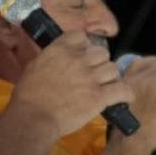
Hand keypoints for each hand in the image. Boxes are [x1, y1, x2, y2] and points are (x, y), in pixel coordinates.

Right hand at [11, 31, 132, 137]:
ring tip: (106, 87)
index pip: (82, 37)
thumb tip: (63, 59)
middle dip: (100, 64)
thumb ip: (54, 59)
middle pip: (102, 53)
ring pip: (113, 69)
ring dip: (111, 78)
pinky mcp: (99, 96)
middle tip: (95, 76)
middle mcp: (78, 60)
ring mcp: (90, 78)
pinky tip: (124, 97)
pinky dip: (126, 94)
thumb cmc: (28, 96)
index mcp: (60, 50)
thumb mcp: (36, 66)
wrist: (33, 117)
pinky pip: (123, 90)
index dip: (85, 47)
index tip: (83, 57)